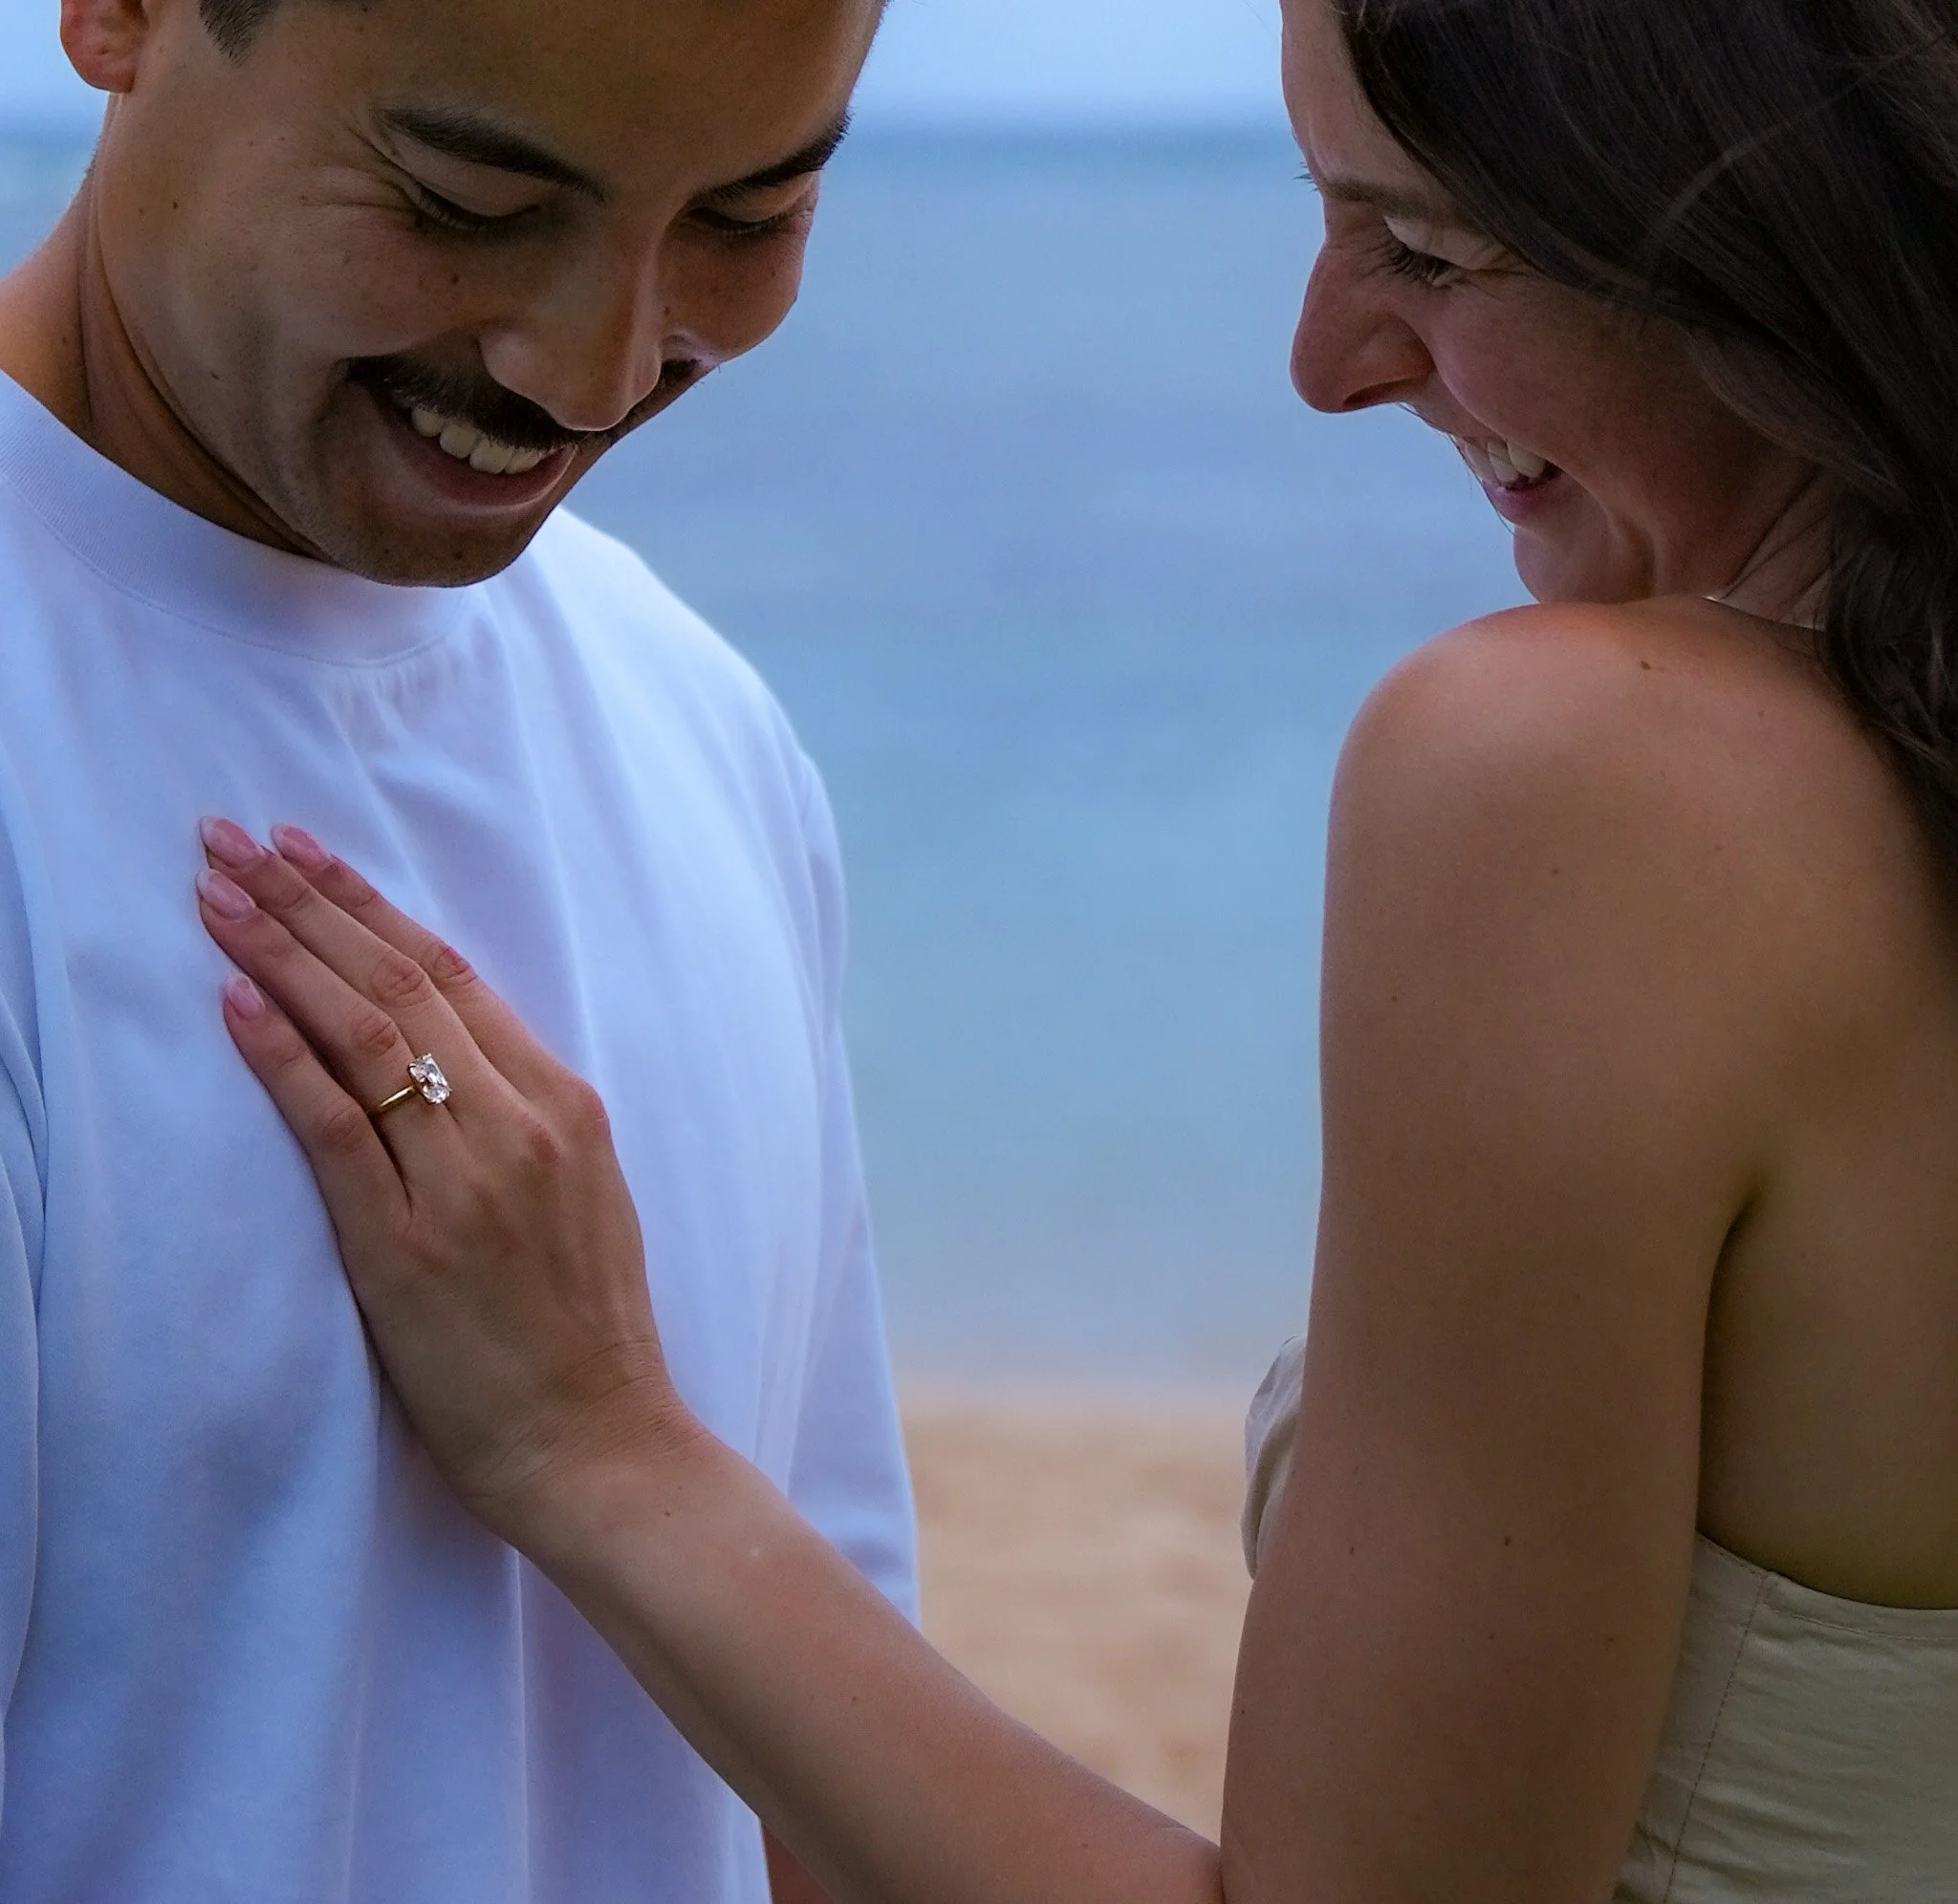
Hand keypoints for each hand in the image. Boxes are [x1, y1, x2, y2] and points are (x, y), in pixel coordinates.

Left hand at [194, 816, 698, 1549]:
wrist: (605, 1443)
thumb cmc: (590, 1330)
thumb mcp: (587, 1198)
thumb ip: (527, 1122)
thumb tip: (453, 1058)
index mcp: (565, 1107)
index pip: (455, 976)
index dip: (372, 907)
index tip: (306, 852)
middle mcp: (520, 1125)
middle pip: (402, 984)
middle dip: (310, 901)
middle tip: (233, 838)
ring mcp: (466, 1182)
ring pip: (368, 1036)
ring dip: (283, 954)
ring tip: (216, 894)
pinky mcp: (407, 1247)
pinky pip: (336, 1129)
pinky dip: (282, 1058)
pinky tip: (233, 1000)